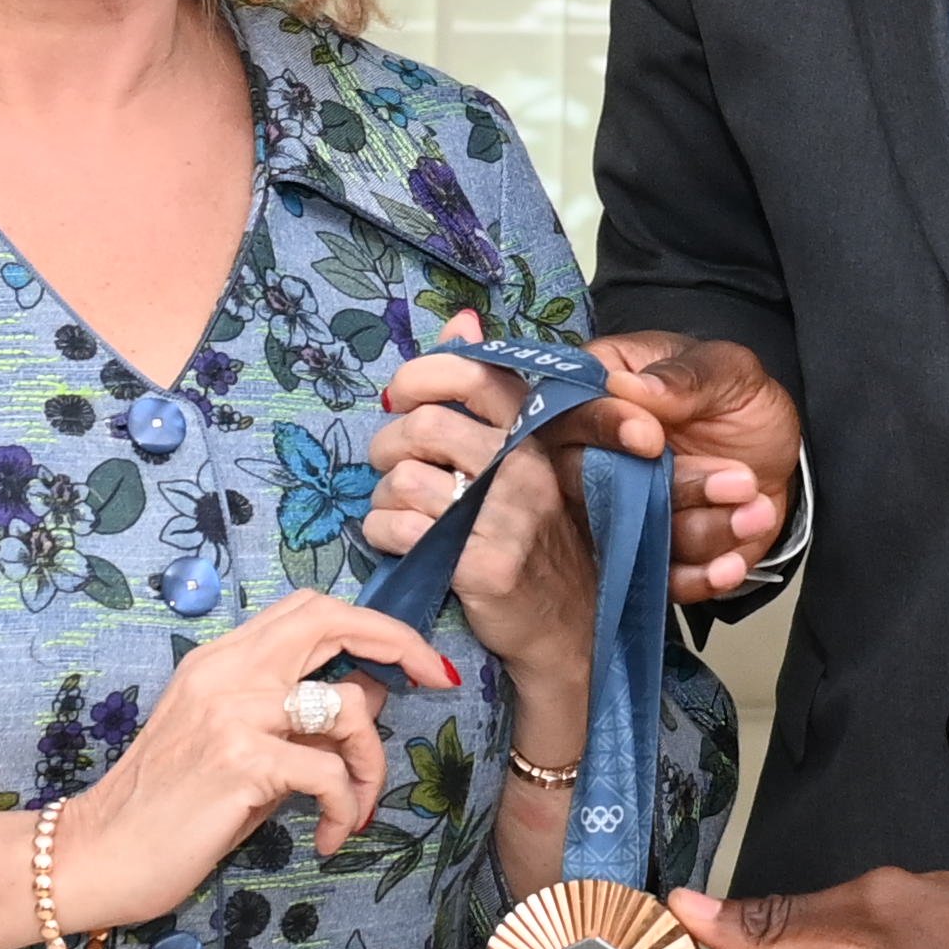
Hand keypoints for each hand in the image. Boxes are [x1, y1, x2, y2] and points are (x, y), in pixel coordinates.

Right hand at [49, 589, 438, 933]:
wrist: (100, 852)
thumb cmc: (170, 806)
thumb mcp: (237, 746)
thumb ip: (295, 717)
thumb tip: (370, 697)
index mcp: (222, 659)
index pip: (309, 608)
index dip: (372, 622)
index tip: (414, 659)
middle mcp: (227, 671)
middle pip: (331, 619)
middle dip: (399, 644)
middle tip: (434, 682)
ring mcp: (233, 713)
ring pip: (348, 708)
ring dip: (371, 765)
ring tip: (354, 809)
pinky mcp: (241, 762)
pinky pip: (331, 775)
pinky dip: (346, 809)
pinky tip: (326, 838)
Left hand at [368, 311, 600, 716]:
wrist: (567, 628)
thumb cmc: (536, 536)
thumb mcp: (527, 457)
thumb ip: (491, 389)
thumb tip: (462, 320)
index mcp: (535, 432)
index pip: (471, 372)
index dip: (420, 376)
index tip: (402, 398)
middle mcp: (525, 466)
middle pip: (423, 427)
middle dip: (387, 446)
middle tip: (391, 466)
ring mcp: (506, 517)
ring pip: (402, 479)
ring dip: (382, 496)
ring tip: (397, 510)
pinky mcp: (481, 564)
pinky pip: (399, 529)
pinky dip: (382, 532)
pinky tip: (399, 541)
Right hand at [596, 330, 801, 601]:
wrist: (774, 459)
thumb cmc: (739, 401)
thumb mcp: (730, 371)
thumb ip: (685, 375)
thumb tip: (629, 386)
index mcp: (600, 392)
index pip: (573, 412)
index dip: (605, 428)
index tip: (650, 439)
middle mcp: (592, 454)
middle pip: (590, 483)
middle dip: (671, 489)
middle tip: (738, 481)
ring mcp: (615, 510)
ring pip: (633, 534)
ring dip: (703, 528)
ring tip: (756, 506)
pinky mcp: (646, 554)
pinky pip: (655, 577)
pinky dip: (697, 576)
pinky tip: (731, 564)